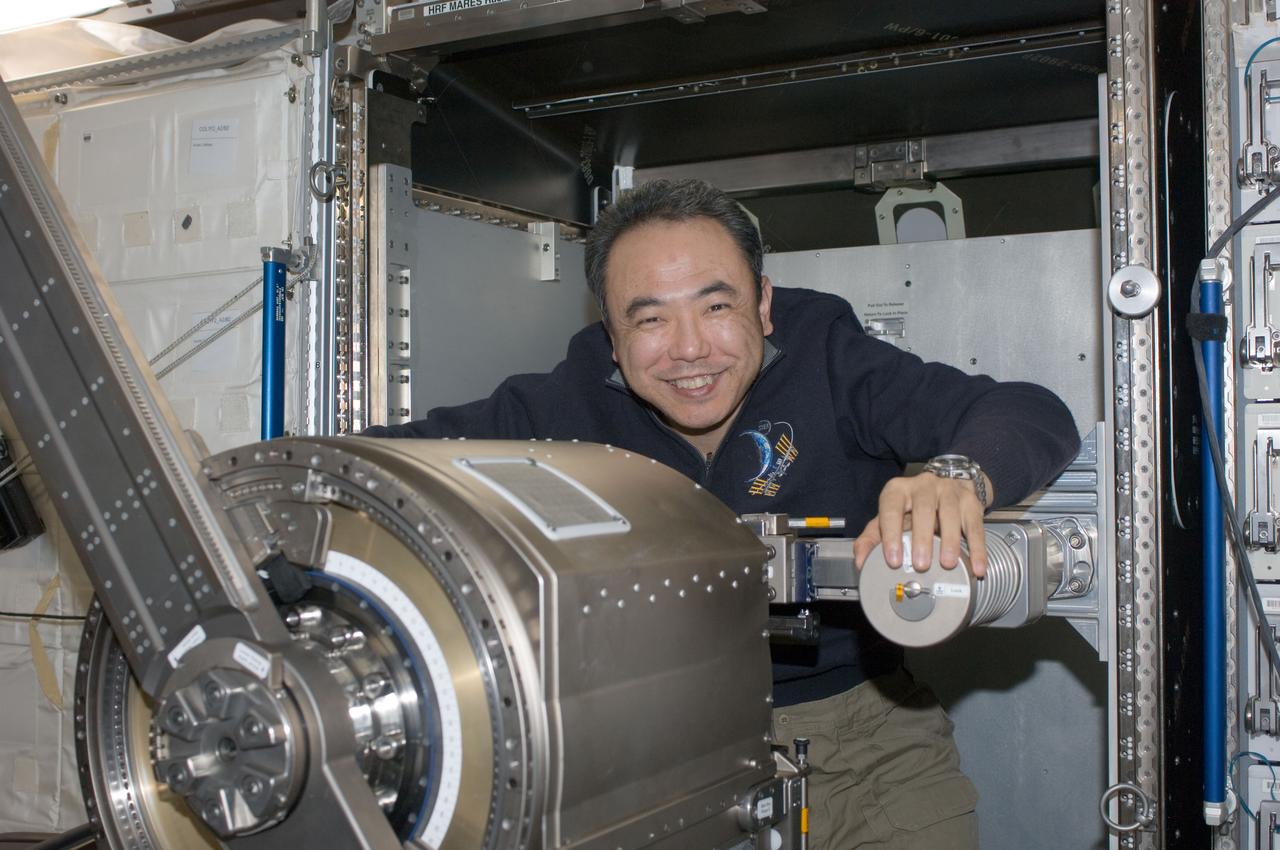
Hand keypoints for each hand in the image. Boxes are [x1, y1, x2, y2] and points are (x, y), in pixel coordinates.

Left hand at [853, 471, 991, 577]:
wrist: (948, 486)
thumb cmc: (912, 509)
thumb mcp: (889, 518)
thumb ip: (872, 538)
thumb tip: (860, 563)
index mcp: (898, 491)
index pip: (891, 508)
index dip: (890, 533)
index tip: (893, 559)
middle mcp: (924, 486)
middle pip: (923, 509)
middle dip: (922, 538)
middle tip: (921, 564)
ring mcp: (949, 491)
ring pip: (950, 513)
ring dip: (950, 541)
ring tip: (947, 564)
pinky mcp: (971, 502)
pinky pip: (975, 526)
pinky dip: (977, 549)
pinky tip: (977, 567)